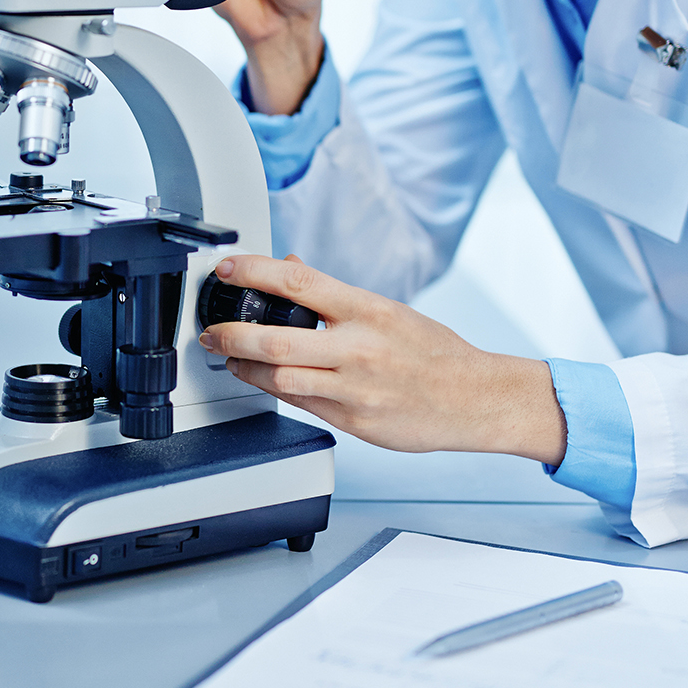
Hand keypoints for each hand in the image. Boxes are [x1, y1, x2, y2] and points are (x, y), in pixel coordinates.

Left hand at [198, 255, 567, 462]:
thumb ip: (337, 295)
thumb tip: (294, 267)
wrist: (477, 399)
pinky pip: (300, 405)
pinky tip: (264, 383)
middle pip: (276, 340)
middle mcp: (359, 348)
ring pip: (280, 380)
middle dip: (231, 335)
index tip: (227, 268)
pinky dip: (274, 392)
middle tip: (210, 332)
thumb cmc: (436, 353)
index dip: (254, 271)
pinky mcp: (354, 420)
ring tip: (229, 360)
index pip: (299, 282)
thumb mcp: (389, 311)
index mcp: (368, 310)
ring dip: (244, 370)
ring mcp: (355, 388)